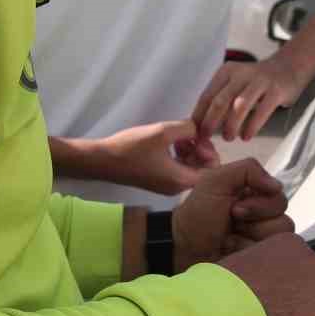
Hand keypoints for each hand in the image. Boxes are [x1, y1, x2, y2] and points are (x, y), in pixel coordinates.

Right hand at [59, 122, 218, 194]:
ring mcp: (167, 184)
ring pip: (191, 167)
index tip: (199, 138)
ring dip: (191, 150)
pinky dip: (180, 154)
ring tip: (180, 136)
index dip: (211, 153)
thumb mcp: (163, 132)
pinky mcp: (158, 179)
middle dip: (201, 149)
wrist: (102, 160)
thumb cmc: (132, 148)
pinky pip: (179, 167)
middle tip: (191, 134)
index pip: (212, 172)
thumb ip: (188, 128)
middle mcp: (177, 187)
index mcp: (181, 181)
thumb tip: (198, 128)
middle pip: (203, 170)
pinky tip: (171, 141)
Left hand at [172, 157, 292, 269]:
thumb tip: (278, 186)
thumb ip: (247, 170)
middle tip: (231, 223)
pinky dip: (248, 252)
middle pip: (281, 216)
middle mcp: (261, 215)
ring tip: (229, 240)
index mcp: (253, 194)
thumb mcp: (215, 181)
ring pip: (280, 236)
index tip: (234, 208)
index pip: (278, 195)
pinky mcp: (260, 258)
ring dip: (250, 237)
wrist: (182, 249)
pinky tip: (232, 252)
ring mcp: (261, 239)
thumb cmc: (197, 214)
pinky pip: (273, 255)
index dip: (259, 203)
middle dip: (253, 220)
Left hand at [193, 55, 307, 141]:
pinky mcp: (276, 90)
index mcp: (226, 72)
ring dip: (231, 125)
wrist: (288, 67)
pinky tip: (247, 136)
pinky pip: (261, 111)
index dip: (199, 117)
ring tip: (229, 137)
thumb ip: (220, 99)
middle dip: (210, 123)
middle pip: (220, 101)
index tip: (195, 133)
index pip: (206, 96)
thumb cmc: (257, 82)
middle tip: (207, 138)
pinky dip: (252, 126)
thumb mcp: (235, 83)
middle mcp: (241, 74)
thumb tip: (200, 124)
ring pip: (239, 106)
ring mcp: (259, 81)